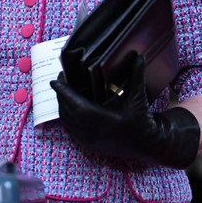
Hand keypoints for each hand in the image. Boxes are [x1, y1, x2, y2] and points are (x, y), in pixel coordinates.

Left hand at [50, 56, 199, 168]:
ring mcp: (88, 140)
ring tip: (63, 90)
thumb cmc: (142, 122)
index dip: (63, 92)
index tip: (55, 80)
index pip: (75, 104)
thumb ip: (136, 76)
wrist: (147, 146)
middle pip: (67, 110)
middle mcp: (92, 132)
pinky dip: (66, 117)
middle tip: (61, 79)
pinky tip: (67, 106)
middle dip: (61, 95)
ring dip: (62, 105)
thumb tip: (139, 57)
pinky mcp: (88, 145)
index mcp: (102, 120)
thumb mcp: (138, 99)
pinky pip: (70, 130)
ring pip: (66, 121)